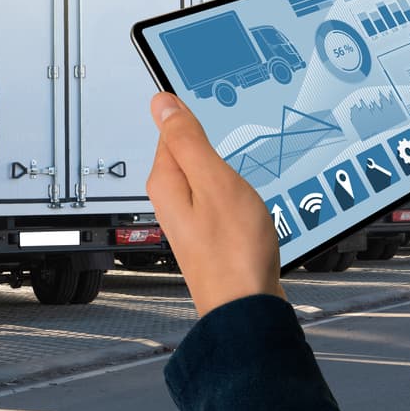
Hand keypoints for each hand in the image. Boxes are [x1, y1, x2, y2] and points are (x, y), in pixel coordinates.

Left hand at [146, 92, 285, 316]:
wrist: (247, 308)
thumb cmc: (233, 252)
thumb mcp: (214, 181)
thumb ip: (188, 140)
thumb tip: (161, 103)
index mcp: (166, 181)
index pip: (171, 129)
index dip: (196, 117)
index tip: (218, 111)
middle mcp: (171, 199)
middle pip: (188, 152)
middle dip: (212, 143)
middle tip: (236, 139)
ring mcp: (190, 217)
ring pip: (205, 175)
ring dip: (225, 168)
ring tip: (244, 169)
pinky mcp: (209, 232)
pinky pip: (217, 196)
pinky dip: (233, 190)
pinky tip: (248, 197)